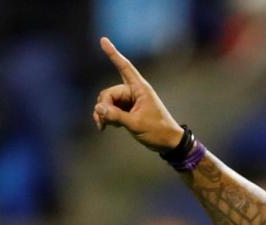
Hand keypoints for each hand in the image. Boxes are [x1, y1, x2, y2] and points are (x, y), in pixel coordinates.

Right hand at [93, 37, 184, 151]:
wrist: (168, 143)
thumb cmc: (157, 131)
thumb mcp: (136, 124)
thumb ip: (115, 116)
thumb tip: (98, 108)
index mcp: (140, 89)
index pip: (124, 67)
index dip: (113, 54)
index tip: (103, 40)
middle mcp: (133, 92)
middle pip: (109, 93)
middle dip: (103, 106)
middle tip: (103, 122)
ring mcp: (129, 101)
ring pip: (107, 102)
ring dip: (103, 113)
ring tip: (103, 126)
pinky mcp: (126, 110)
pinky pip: (110, 109)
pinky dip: (106, 117)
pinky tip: (104, 127)